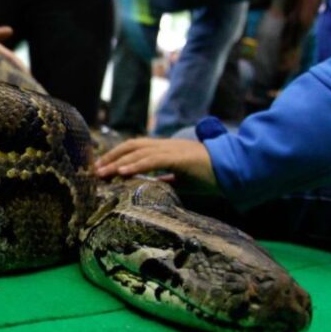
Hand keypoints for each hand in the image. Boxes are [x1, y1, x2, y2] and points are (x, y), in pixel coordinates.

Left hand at [94, 138, 219, 193]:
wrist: (235, 170)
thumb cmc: (210, 176)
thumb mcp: (183, 180)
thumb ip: (167, 180)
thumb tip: (153, 185)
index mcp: (166, 150)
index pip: (136, 148)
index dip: (117, 155)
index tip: (102, 167)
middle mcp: (166, 146)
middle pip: (132, 146)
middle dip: (111, 157)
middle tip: (95, 170)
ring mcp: (173, 149)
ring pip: (139, 151)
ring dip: (118, 162)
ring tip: (102, 173)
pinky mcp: (180, 157)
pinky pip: (154, 160)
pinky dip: (136, 165)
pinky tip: (122, 172)